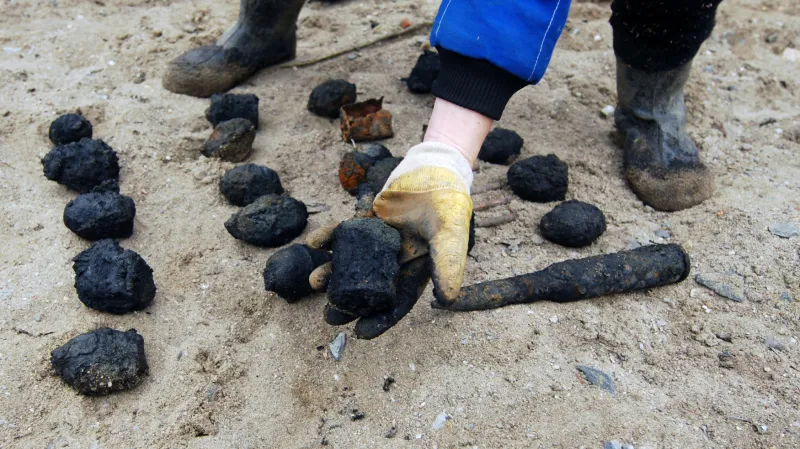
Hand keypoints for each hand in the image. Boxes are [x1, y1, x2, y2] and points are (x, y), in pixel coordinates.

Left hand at [304, 142, 473, 337]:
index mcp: (417, 269)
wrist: (435, 167)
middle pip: (369, 287)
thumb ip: (449, 262)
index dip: (380, 318)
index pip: (397, 301)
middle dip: (348, 302)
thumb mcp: (451, 232)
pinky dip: (329, 237)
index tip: (359, 333)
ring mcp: (379, 241)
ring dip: (333, 272)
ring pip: (353, 262)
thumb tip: (447, 299)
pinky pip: (345, 232)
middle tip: (328, 316)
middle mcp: (396, 260)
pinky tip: (312, 243)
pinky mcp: (367, 220)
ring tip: (313, 281)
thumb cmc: (448, 202)